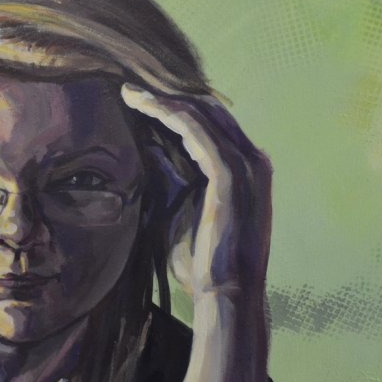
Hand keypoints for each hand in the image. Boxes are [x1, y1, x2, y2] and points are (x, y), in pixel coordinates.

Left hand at [122, 85, 271, 298]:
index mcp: (245, 168)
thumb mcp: (176, 209)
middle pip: (208, 110)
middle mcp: (252, 161)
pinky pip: (196, 130)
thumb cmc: (201, 262)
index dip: (174, 105)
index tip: (138, 98)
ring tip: (130, 91)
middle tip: (130, 85)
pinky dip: (169, 113)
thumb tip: (147, 144)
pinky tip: (144, 106)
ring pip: (202, 113)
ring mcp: (246, 166)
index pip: (210, 123)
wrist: (224, 296)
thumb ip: (167, 175)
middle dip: (168, 93)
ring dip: (164, 98)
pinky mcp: (230, 175)